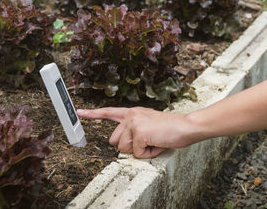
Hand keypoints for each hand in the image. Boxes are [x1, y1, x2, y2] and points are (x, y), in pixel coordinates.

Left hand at [77, 107, 195, 157]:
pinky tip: (157, 143)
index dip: (93, 114)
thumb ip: (134, 131)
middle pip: (115, 141)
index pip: (109, 112)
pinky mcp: (139, 132)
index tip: (80, 112)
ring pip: (124, 149)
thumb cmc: (171, 129)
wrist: (186, 126)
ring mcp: (134, 123)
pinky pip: (138, 153)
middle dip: (129, 147)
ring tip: (154, 141)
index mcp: (133, 113)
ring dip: (140, 151)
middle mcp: (131, 115)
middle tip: (147, 140)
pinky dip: (149, 154)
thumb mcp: (150, 126)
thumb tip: (124, 144)